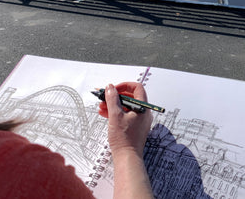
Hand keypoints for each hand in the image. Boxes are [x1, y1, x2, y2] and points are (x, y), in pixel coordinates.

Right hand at [102, 83, 153, 197]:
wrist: (127, 158)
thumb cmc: (123, 139)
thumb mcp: (115, 116)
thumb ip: (112, 99)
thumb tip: (110, 87)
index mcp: (143, 108)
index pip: (137, 88)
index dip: (124, 86)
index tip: (113, 89)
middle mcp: (143, 112)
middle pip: (130, 97)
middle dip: (116, 96)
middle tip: (104, 96)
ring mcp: (139, 120)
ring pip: (126, 106)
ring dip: (113, 104)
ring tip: (101, 105)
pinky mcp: (134, 127)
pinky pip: (125, 115)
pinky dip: (116, 112)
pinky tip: (104, 113)